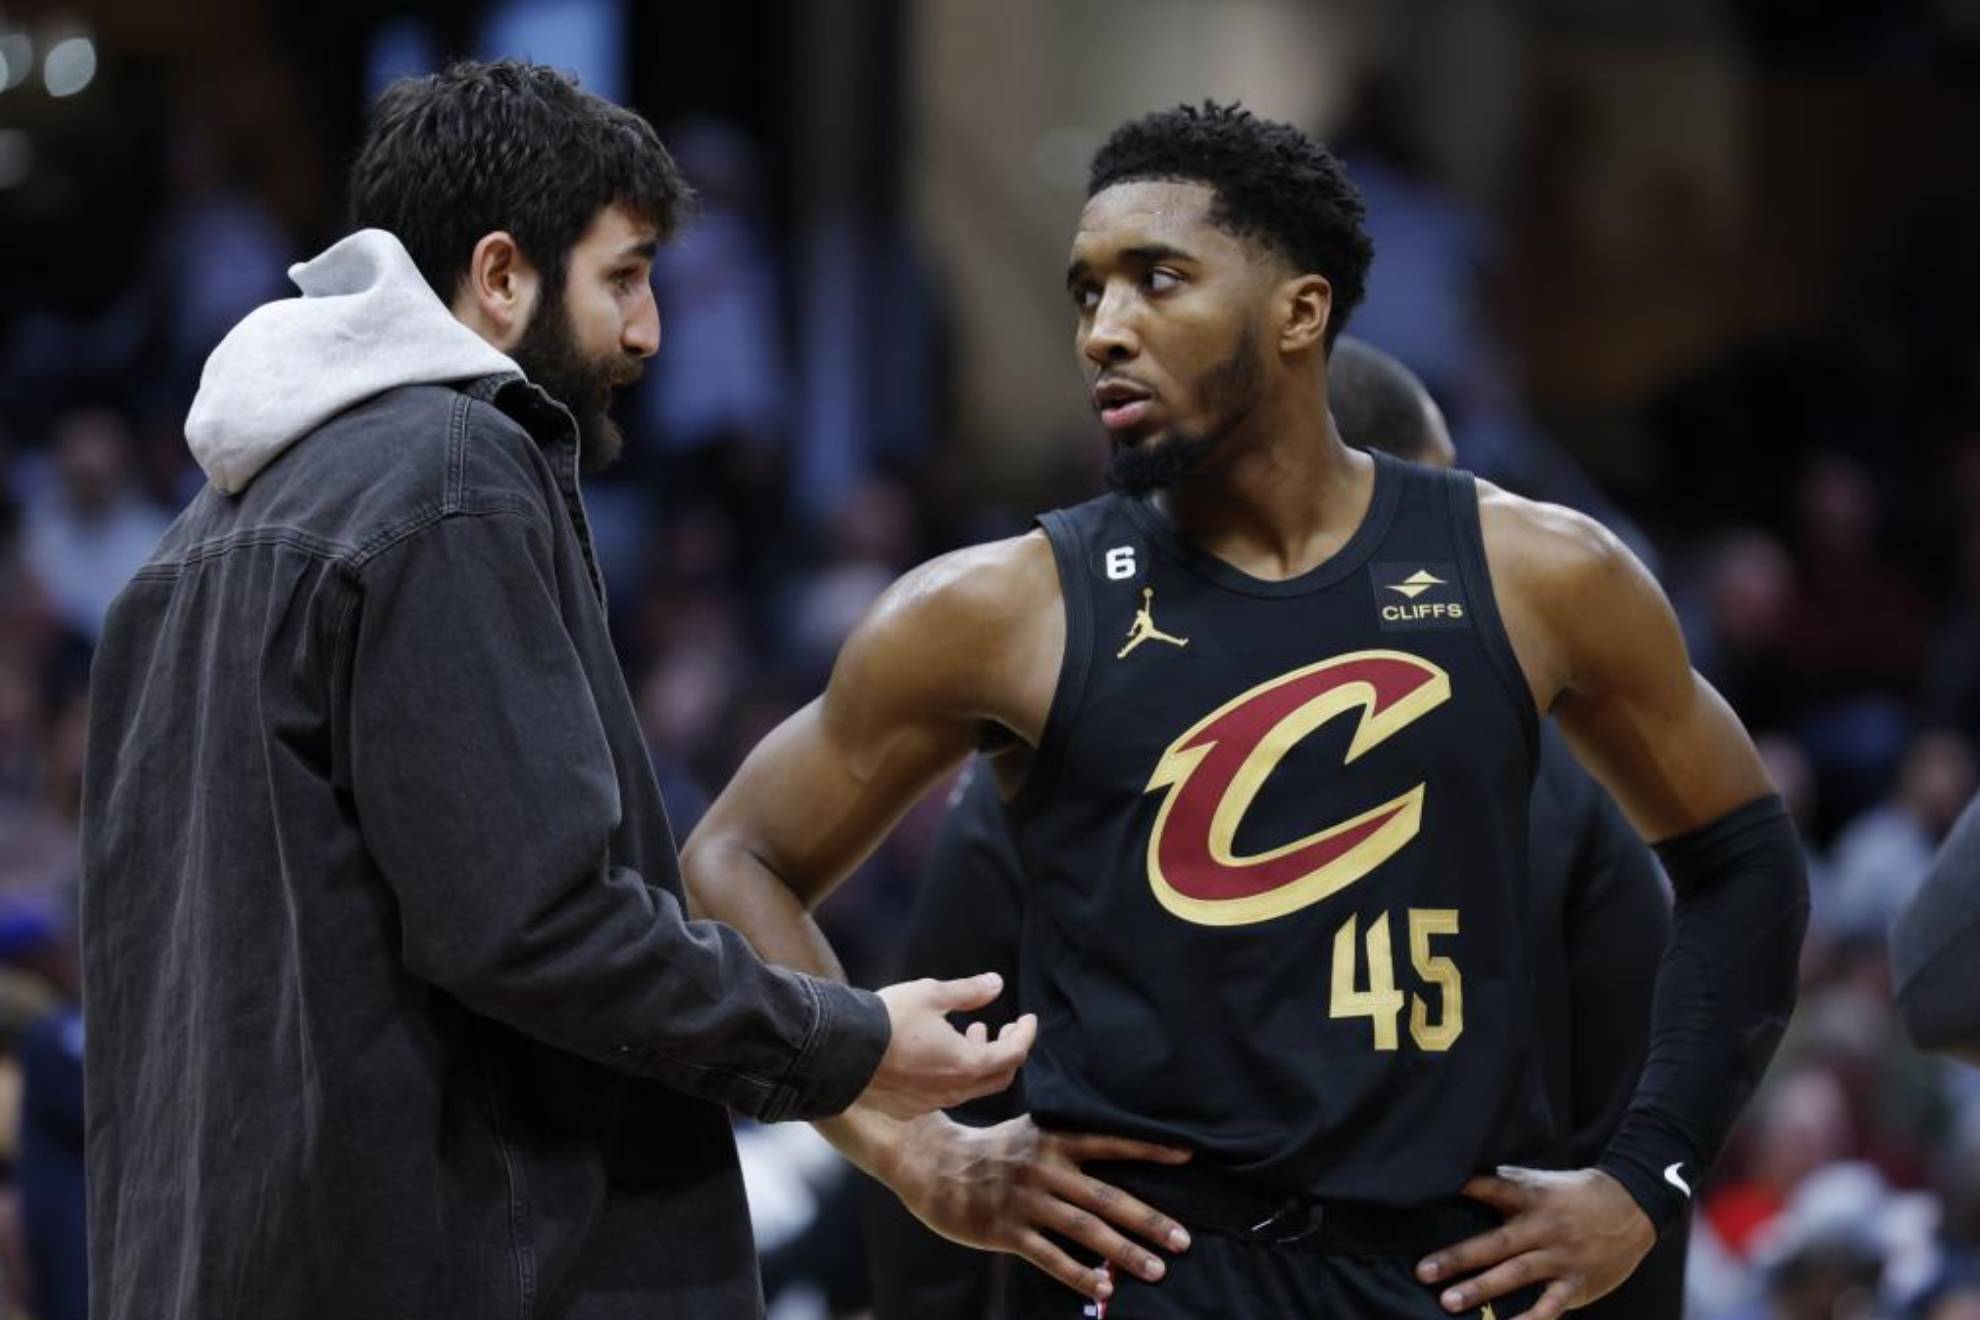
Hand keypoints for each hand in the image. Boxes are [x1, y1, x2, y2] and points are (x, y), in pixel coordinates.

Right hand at [862, 973, 1035, 1117]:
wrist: (840, 1052)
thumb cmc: (888, 1020)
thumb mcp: (931, 994)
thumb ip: (968, 991)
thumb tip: (996, 984)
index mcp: (967, 1064)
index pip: (1014, 1054)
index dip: (1026, 1034)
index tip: (1028, 1018)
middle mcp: (954, 1090)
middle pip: (999, 1078)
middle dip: (1008, 1051)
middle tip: (1006, 1028)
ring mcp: (931, 1103)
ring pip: (970, 1087)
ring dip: (979, 1059)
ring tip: (972, 1031)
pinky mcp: (909, 1108)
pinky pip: (944, 1093)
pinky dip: (954, 1072)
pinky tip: (938, 1051)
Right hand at [888, 1112, 1193, 1304]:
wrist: (932, 1165)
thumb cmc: (988, 1150)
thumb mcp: (1027, 1130)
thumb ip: (1063, 1139)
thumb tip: (1108, 1145)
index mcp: (1053, 1140)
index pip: (1110, 1142)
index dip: (1148, 1149)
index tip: (1187, 1157)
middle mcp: (1044, 1169)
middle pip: (1106, 1197)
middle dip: (1148, 1219)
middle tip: (1183, 1239)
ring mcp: (1025, 1201)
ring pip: (1084, 1230)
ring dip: (1124, 1251)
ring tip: (1157, 1268)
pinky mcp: (1005, 1231)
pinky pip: (1050, 1257)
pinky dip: (1080, 1273)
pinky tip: (1105, 1287)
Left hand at [1415, 1167, 1654, 1319]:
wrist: (1633, 1205)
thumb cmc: (1572, 1194)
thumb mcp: (1539, 1182)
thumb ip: (1503, 1187)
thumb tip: (1456, 1185)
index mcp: (1531, 1197)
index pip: (1492, 1189)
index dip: (1464, 1189)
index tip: (1427, 1195)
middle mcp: (1544, 1227)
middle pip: (1496, 1243)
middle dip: (1458, 1258)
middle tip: (1424, 1271)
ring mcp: (1561, 1257)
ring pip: (1517, 1275)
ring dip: (1482, 1290)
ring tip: (1449, 1302)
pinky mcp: (1577, 1284)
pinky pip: (1550, 1307)